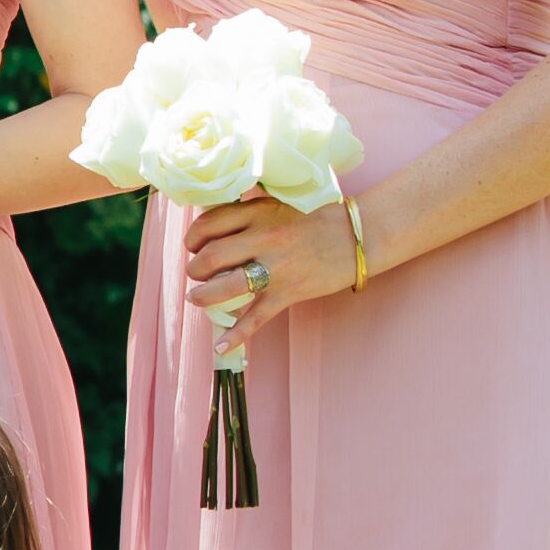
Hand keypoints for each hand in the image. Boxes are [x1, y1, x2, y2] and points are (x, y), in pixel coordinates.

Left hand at [181, 191, 371, 340]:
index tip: (193, 246)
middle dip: (195, 269)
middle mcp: (263, 238)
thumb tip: (212, 226)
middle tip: (197, 273)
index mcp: (257, 213)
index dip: (193, 238)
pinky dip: (236, 334)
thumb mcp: (277, 204)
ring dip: (204, 296)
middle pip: (211, 256)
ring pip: (226, 286)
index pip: (208, 224)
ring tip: (198, 297)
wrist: (356, 236)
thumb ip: (247, 212)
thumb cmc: (315, 218)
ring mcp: (275, 268)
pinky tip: (222, 345)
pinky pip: (256, 317)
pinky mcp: (288, 292)